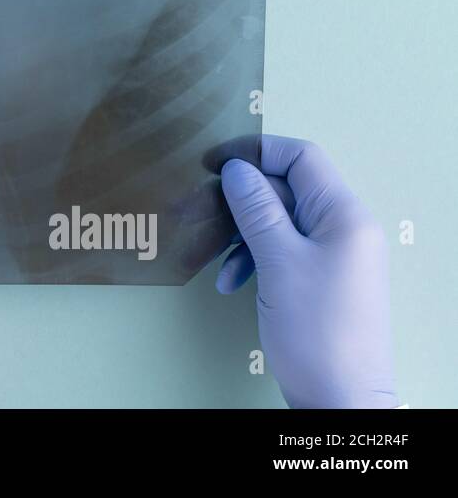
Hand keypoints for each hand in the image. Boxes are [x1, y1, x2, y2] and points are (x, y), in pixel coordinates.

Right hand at [216, 135, 397, 407]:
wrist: (339, 398)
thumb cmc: (316, 331)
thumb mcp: (278, 262)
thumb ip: (256, 210)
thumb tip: (236, 170)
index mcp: (344, 216)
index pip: (302, 158)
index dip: (257, 152)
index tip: (214, 162)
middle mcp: (344, 229)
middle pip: (287, 189)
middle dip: (244, 201)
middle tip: (205, 212)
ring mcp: (333, 255)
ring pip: (279, 221)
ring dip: (244, 235)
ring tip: (221, 262)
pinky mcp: (319, 278)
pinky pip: (281, 250)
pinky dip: (253, 259)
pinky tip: (233, 281)